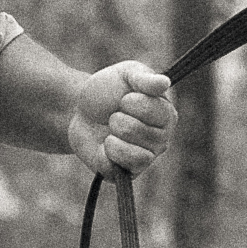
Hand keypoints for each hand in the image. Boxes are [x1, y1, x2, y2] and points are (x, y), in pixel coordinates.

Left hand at [69, 62, 173, 176]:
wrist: (79, 111)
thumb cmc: (108, 90)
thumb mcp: (125, 74)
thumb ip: (144, 77)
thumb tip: (164, 82)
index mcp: (167, 114)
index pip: (155, 110)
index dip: (131, 102)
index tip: (124, 98)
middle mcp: (162, 139)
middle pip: (139, 131)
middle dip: (117, 119)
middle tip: (114, 116)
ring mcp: (147, 158)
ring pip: (135, 154)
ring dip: (113, 137)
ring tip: (111, 131)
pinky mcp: (127, 173)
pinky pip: (120, 168)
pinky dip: (106, 154)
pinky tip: (105, 146)